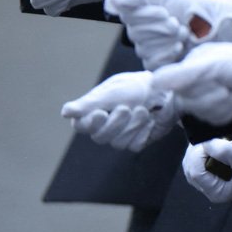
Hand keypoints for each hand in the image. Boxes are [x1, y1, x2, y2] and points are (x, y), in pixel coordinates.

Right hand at [60, 70, 178, 152]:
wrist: (166, 90)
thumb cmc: (135, 86)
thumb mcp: (112, 91)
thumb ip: (89, 103)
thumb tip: (65, 112)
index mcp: (95, 111)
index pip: (81, 126)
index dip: (89, 123)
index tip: (100, 113)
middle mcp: (105, 126)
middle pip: (100, 138)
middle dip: (115, 123)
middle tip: (127, 108)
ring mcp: (121, 135)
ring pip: (118, 143)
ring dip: (132, 125)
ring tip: (142, 109)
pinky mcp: (137, 141)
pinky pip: (135, 145)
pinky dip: (143, 131)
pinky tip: (150, 120)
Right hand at [102, 0, 231, 69]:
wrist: (217, 23)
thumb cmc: (193, 4)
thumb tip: (110, 2)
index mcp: (140, 11)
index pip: (126, 16)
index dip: (146, 15)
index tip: (164, 10)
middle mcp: (141, 30)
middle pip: (135, 33)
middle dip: (160, 27)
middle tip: (177, 22)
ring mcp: (149, 48)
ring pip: (143, 48)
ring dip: (167, 39)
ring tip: (183, 32)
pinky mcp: (159, 64)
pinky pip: (152, 62)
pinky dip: (167, 54)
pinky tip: (180, 47)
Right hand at [151, 43, 231, 125]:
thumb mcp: (214, 65)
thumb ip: (182, 74)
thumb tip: (152, 82)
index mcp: (193, 62)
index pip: (174, 86)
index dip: (192, 89)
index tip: (212, 82)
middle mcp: (198, 77)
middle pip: (187, 103)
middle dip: (210, 98)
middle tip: (227, 87)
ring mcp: (211, 93)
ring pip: (200, 113)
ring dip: (221, 106)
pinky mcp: (222, 109)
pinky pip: (213, 120)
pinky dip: (228, 114)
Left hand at [182, 139, 231, 202]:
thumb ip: (225, 151)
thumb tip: (205, 144)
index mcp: (217, 191)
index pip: (196, 173)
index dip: (197, 155)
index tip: (208, 142)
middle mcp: (209, 190)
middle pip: (189, 169)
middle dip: (195, 152)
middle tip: (207, 140)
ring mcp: (206, 184)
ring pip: (189, 166)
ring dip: (195, 151)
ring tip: (210, 143)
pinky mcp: (206, 176)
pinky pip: (194, 164)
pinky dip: (197, 153)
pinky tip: (209, 146)